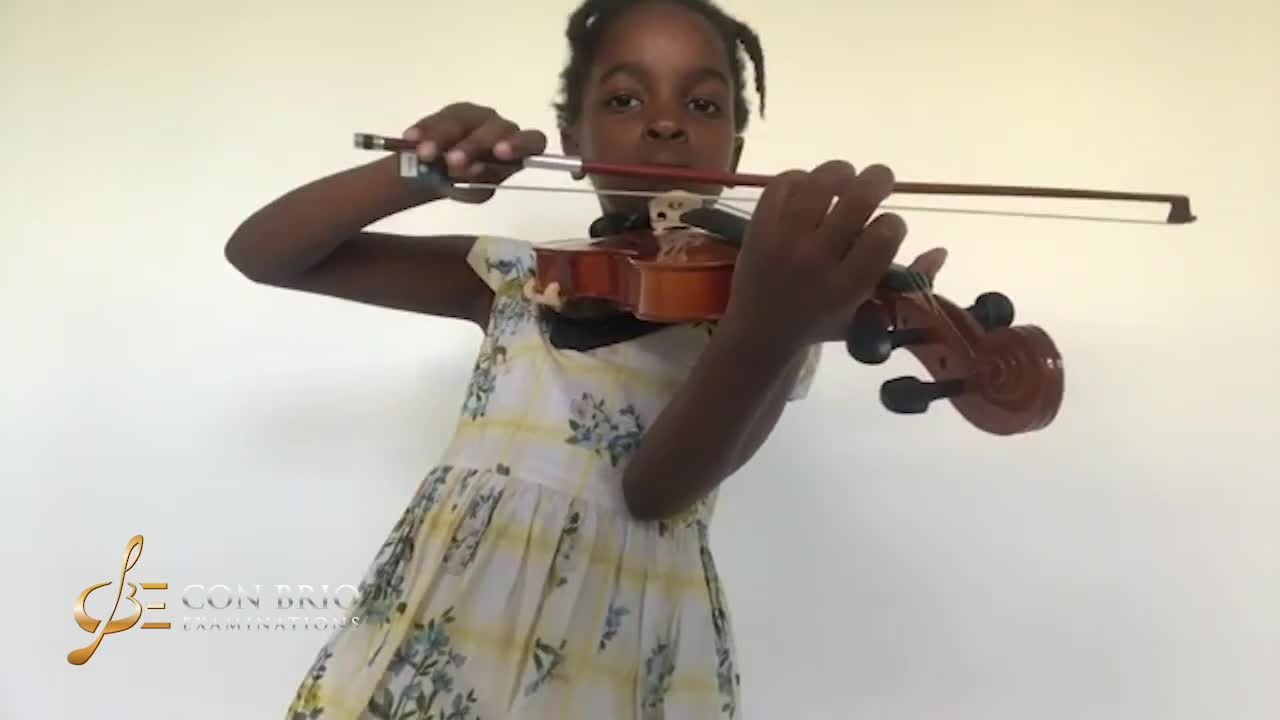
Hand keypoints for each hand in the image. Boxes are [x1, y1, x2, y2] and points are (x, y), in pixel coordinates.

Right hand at [402, 102, 546, 202]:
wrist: (434, 175)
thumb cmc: (461, 184)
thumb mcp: (472, 190)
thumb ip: (478, 181)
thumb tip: (474, 168)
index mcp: (515, 151)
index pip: (533, 141)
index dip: (519, 144)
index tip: (499, 153)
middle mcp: (499, 129)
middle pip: (496, 128)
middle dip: (473, 144)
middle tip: (452, 161)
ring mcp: (473, 117)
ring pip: (463, 120)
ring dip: (443, 136)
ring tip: (424, 154)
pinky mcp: (448, 113)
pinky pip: (437, 119)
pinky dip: (424, 130)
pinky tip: (411, 139)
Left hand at [724, 161, 908, 346]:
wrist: (758, 333)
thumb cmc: (821, 323)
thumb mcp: (867, 314)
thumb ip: (905, 284)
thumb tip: (941, 251)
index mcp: (846, 287)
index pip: (884, 235)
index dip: (894, 221)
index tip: (889, 225)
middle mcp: (816, 261)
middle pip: (858, 198)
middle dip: (878, 179)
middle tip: (881, 180)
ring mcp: (783, 241)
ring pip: (820, 182)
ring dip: (842, 171)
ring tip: (847, 179)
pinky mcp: (758, 227)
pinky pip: (783, 183)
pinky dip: (801, 178)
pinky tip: (810, 189)